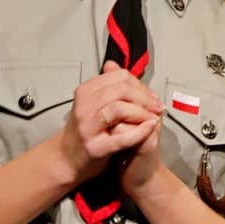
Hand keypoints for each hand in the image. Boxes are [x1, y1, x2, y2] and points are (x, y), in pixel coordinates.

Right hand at [59, 60, 163, 184]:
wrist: (66, 158)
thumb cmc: (86, 129)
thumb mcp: (92, 102)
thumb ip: (107, 85)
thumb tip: (114, 65)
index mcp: (86, 91)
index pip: (120, 77)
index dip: (140, 85)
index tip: (152, 95)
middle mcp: (84, 105)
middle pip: (121, 90)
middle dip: (145, 97)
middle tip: (158, 106)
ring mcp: (87, 126)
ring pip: (119, 108)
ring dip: (142, 112)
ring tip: (154, 118)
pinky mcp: (94, 147)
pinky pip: (121, 136)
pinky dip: (139, 131)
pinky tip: (150, 128)